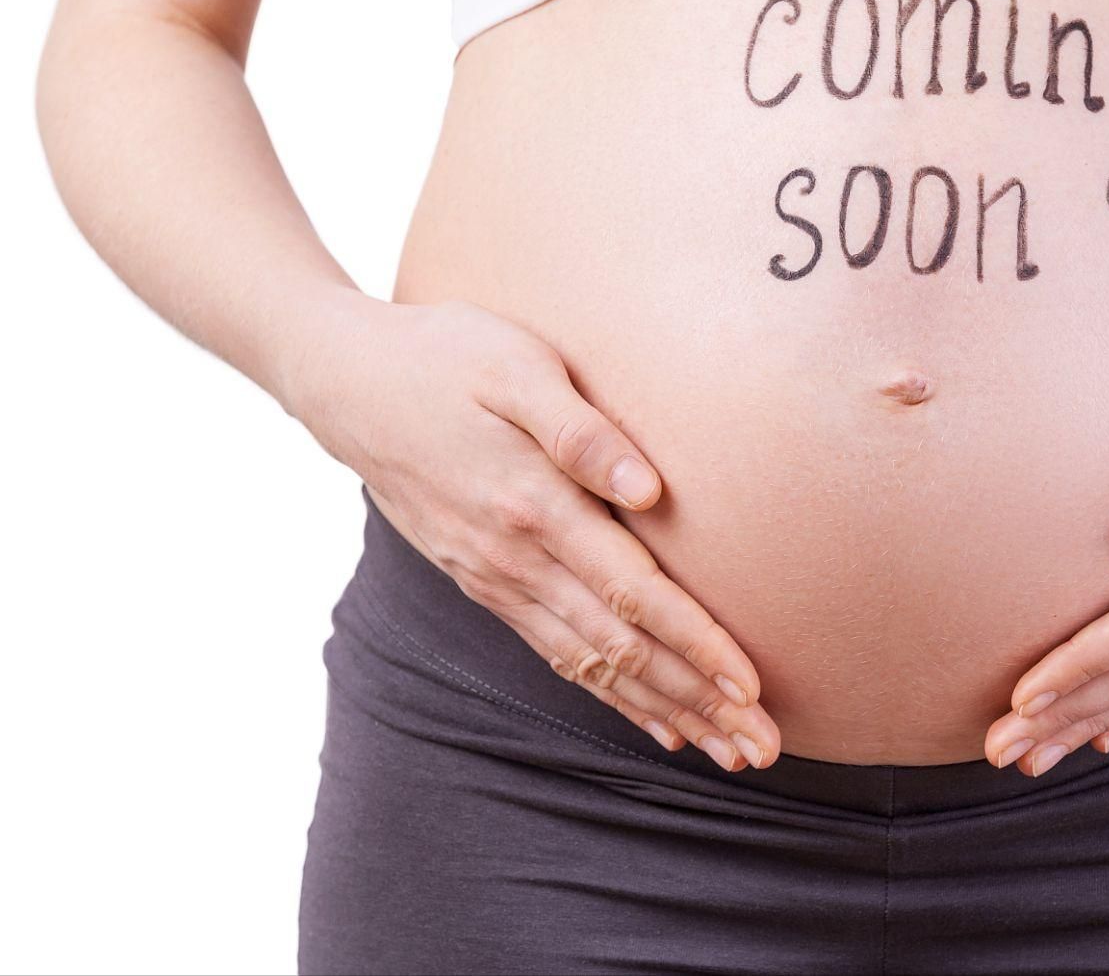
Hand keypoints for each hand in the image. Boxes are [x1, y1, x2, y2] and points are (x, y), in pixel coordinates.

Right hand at [288, 292, 778, 771]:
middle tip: (763, 748)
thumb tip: (650, 490)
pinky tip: (656, 723)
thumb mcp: (516, 365)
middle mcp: (514, 559)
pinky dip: (611, 694)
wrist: (346, 380)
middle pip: (622, 650)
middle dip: (698, 701)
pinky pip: (558, 654)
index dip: (696, 645)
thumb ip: (583, 431)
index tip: (750, 688)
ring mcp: (495, 577)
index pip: (633, 595)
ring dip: (665, 711)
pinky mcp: (483, 580)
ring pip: (593, 666)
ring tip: (727, 753)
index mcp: (534, 504)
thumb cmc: (445, 354)